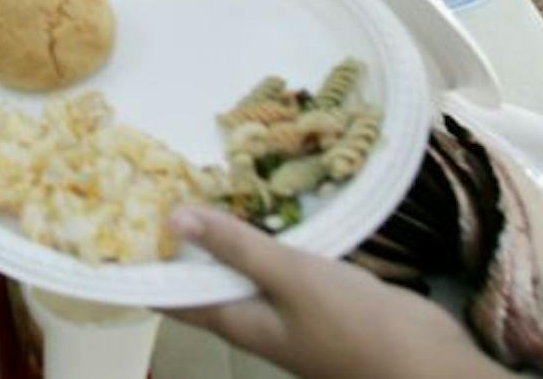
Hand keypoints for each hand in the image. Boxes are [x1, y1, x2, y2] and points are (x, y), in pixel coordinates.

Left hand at [162, 207, 497, 378]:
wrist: (429, 365)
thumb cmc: (354, 326)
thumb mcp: (290, 277)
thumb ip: (236, 247)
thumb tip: (172, 217)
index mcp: (237, 321)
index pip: (171, 294)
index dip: (142, 264)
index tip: (113, 223)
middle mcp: (255, 317)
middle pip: (204, 279)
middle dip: (179, 240)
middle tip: (154, 185)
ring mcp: (288, 309)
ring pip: (242, 266)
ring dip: (223, 232)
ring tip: (197, 182)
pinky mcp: (320, 296)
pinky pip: (279, 261)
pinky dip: (265, 234)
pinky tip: (264, 203)